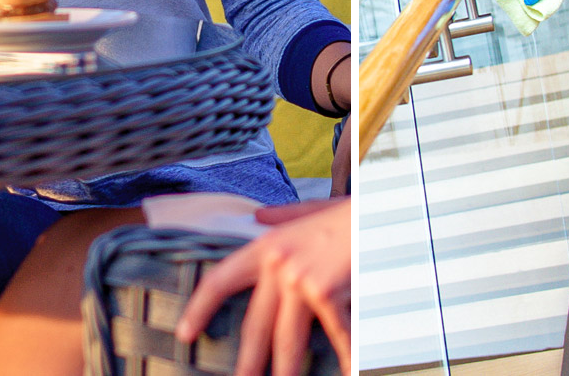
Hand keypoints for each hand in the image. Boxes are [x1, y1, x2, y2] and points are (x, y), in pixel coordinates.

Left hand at [174, 198, 349, 375]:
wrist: (384, 210)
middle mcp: (278, 267)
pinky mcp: (328, 295)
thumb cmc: (350, 213)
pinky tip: (346, 372)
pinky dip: (344, 359)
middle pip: (255, 326)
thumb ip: (283, 216)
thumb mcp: (311, 210)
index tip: (185, 332)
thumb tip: (259, 215)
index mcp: (267, 246)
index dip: (199, 307)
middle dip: (248, 361)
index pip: (220, 279)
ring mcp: (302, 283)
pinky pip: (335, 339)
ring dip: (286, 371)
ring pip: (288, 341)